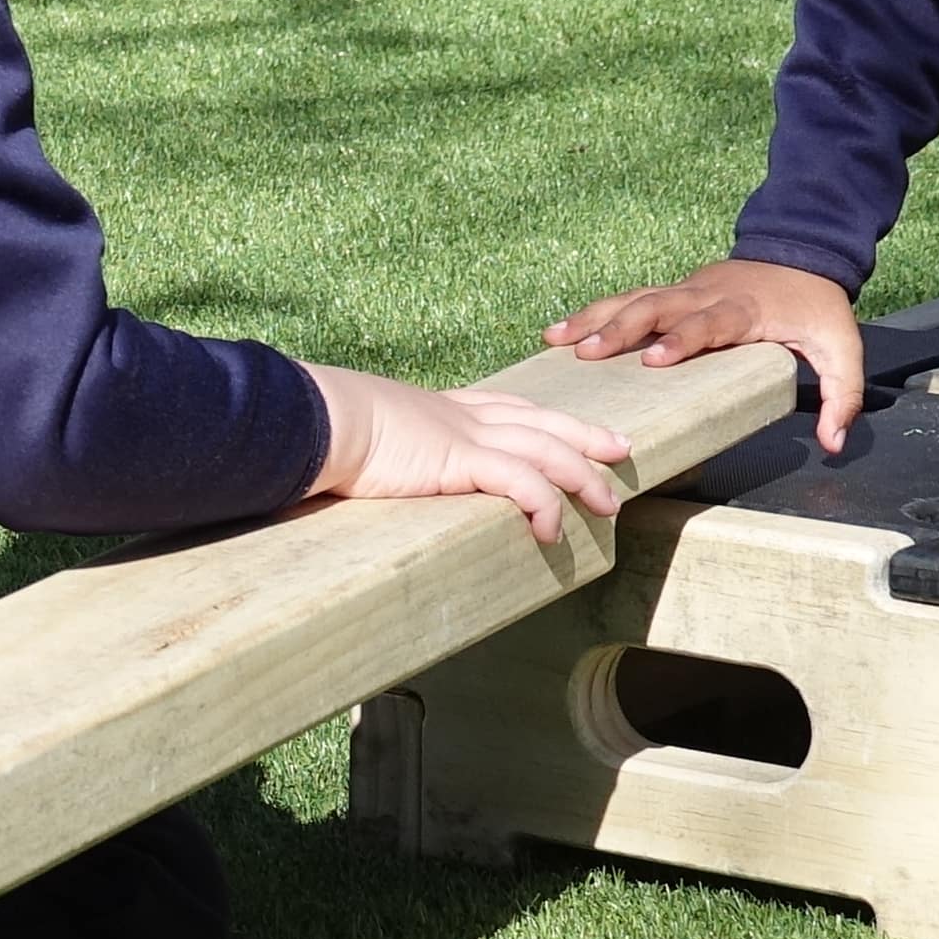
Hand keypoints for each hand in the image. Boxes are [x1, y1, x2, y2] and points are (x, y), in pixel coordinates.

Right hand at [307, 368, 634, 544]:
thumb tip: (372, 472)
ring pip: (546, 451)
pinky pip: (521, 482)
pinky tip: (553, 530)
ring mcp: (466, 436)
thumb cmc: (328, 431)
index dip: (548, 418)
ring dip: (583, 476)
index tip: (577, 427)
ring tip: (608, 504)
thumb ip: (386, 455)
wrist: (318, 419)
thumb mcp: (368, 440)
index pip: (511, 409)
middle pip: (543, 422)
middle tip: (621, 450)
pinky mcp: (461, 460)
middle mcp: (463, 417)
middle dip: (585, 437)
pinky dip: (544, 503)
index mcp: (443, 410)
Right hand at [547, 256, 870, 451]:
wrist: (803, 253)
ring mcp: (686, 290)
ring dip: (595, 319)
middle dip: (621, 329)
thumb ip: (842, 396)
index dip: (681, 340)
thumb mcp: (844, 349)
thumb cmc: (817, 308)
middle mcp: (707, 296)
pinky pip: (628, 299)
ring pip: (634, 299)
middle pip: (658, 307)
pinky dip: (594, 313)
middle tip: (587, 353)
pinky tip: (561, 330)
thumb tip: (833, 445)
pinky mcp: (673, 291)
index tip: (653, 361)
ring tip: (557, 340)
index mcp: (744, 311)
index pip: (709, 324)